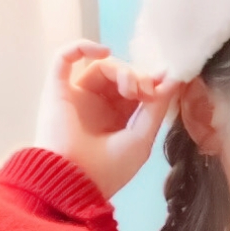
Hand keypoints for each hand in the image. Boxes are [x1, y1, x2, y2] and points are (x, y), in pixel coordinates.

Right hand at [34, 39, 181, 199]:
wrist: (73, 183)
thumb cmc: (109, 168)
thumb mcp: (142, 138)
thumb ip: (157, 108)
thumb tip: (173, 79)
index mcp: (118, 119)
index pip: (137, 89)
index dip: (152, 81)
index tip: (168, 79)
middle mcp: (98, 105)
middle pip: (122, 75)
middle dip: (139, 77)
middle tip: (145, 93)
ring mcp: (78, 97)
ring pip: (101, 66)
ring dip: (121, 70)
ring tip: (131, 89)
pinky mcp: (57, 90)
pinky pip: (63, 58)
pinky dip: (81, 47)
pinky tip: (102, 51)